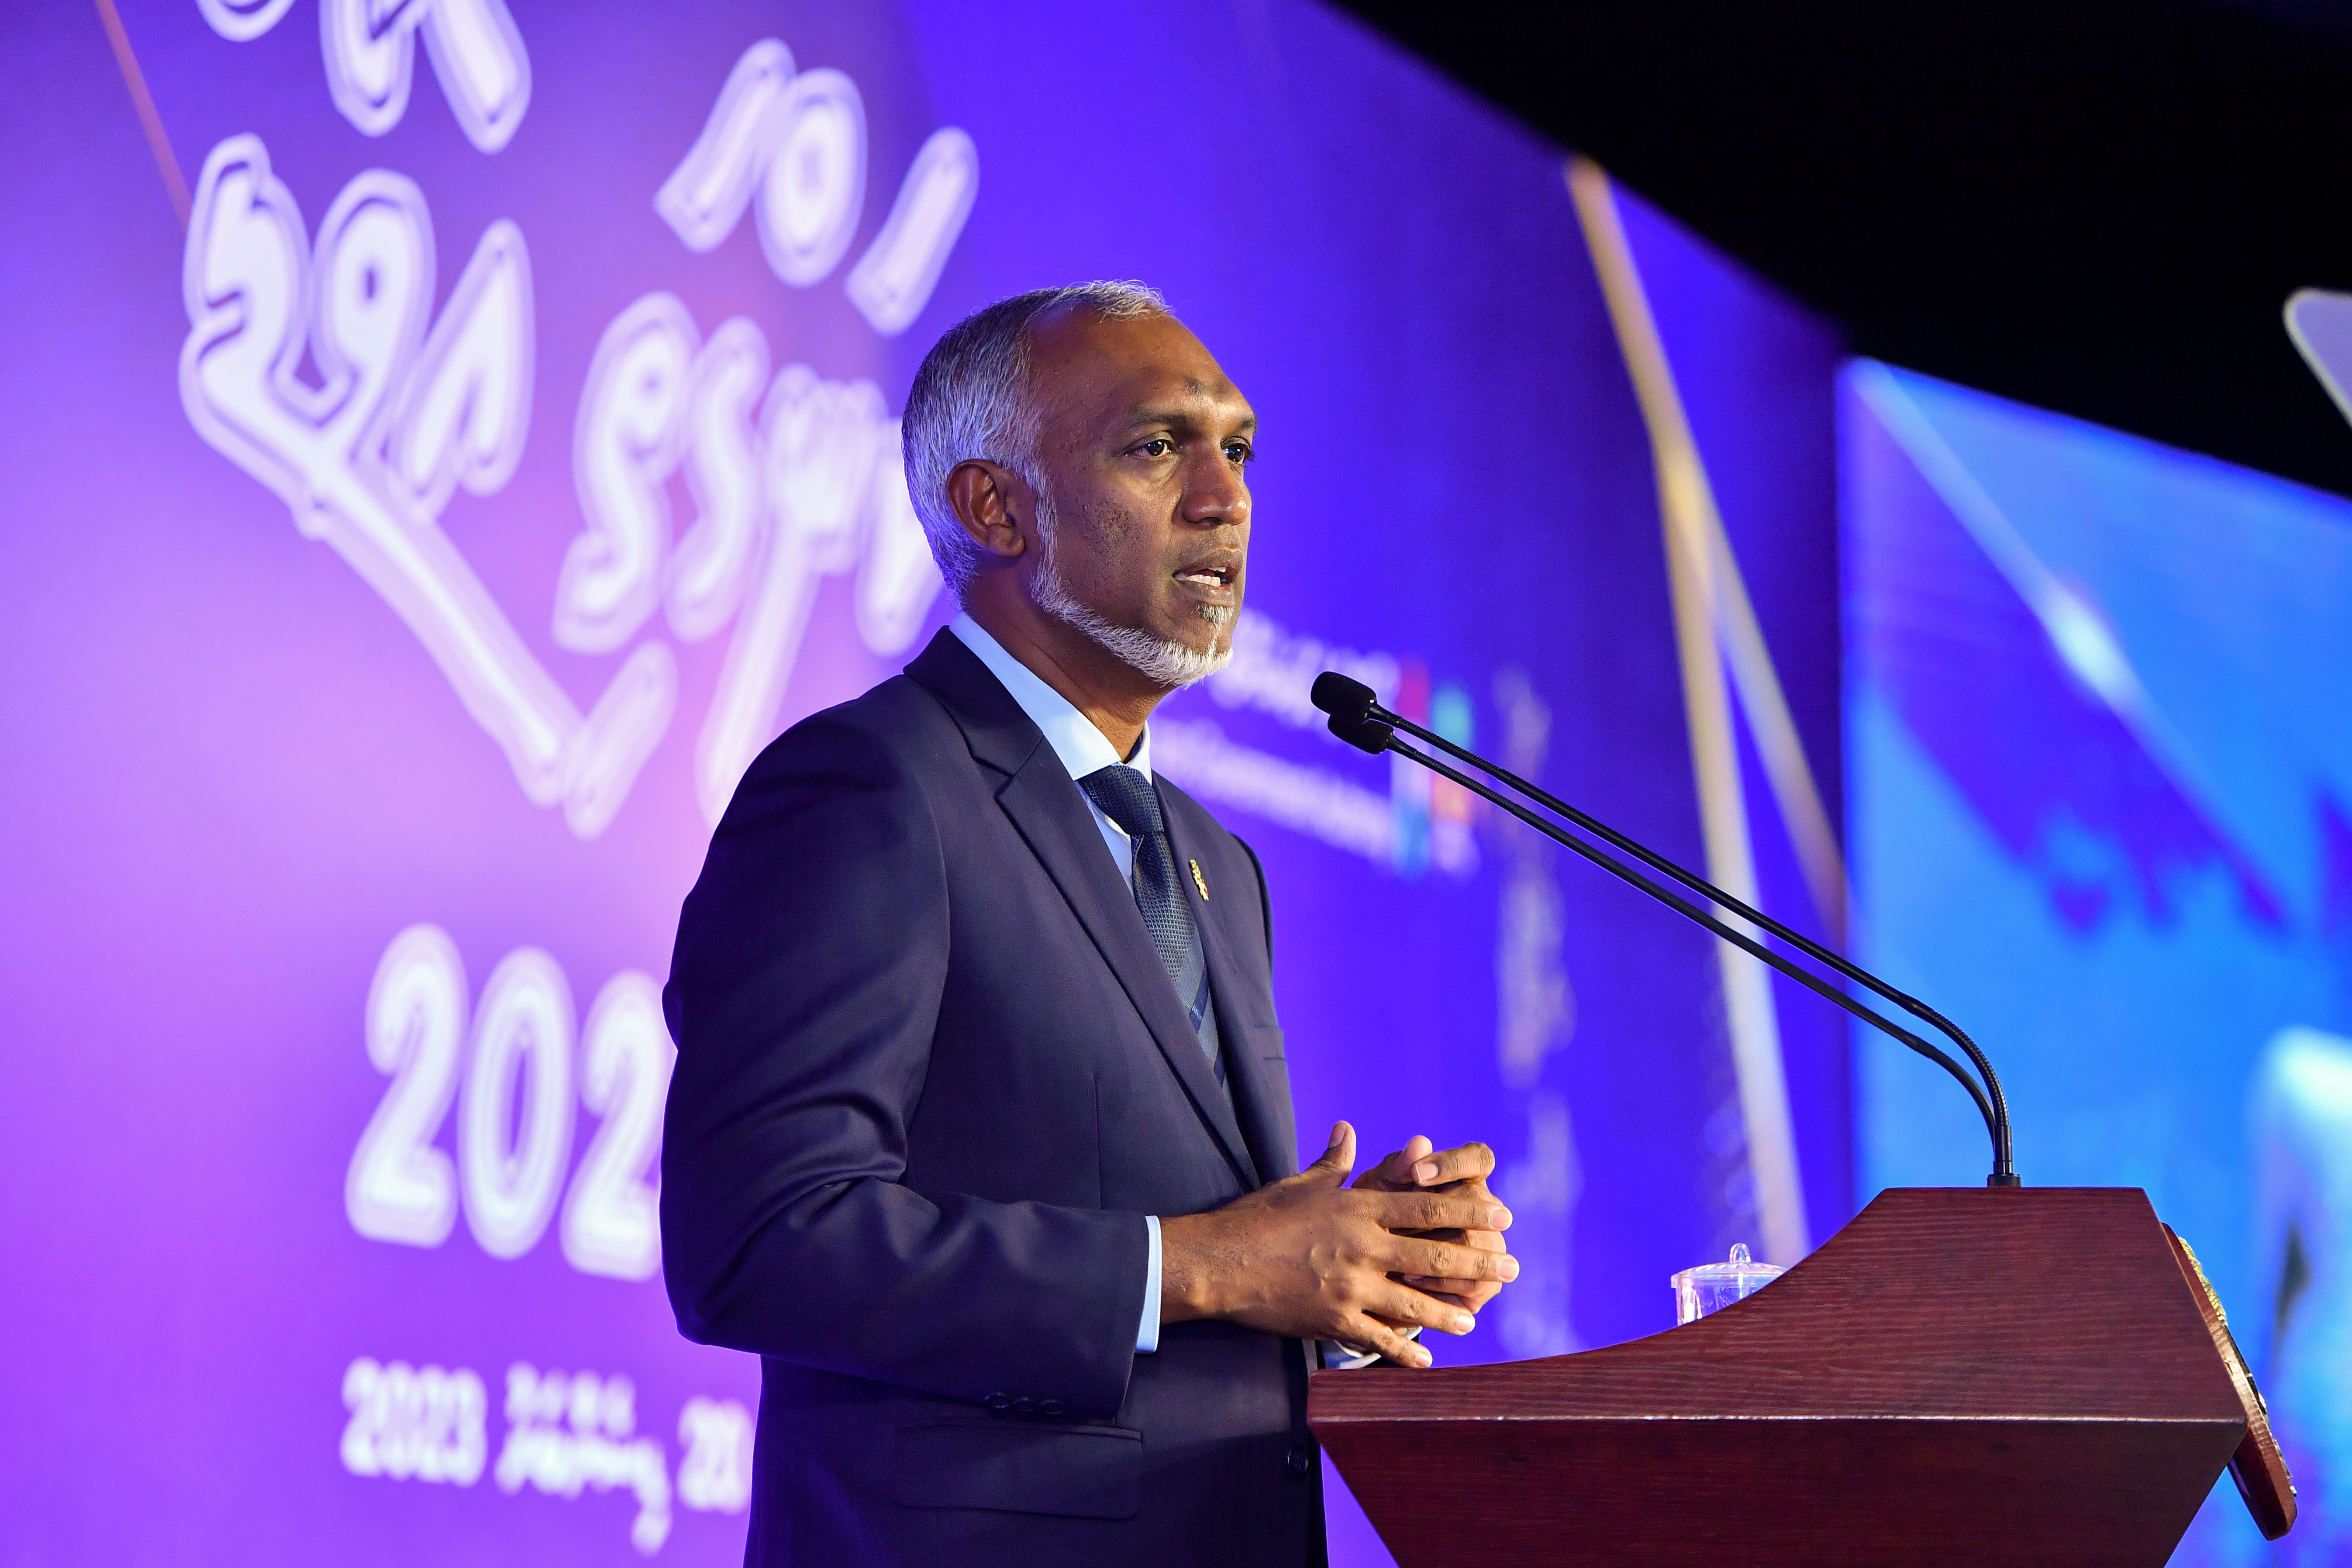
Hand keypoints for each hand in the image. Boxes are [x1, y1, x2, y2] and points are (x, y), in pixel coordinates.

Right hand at [1158, 1122, 1516, 1366]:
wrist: (1219, 1260)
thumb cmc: (1259, 1216)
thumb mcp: (1301, 1183)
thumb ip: (1334, 1160)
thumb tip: (1347, 1128)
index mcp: (1358, 1207)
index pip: (1427, 1205)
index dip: (1469, 1210)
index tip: (1501, 1216)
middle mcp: (1362, 1245)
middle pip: (1434, 1254)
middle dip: (1478, 1263)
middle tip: (1511, 1269)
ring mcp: (1350, 1286)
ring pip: (1415, 1302)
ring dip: (1451, 1312)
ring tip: (1475, 1317)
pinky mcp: (1333, 1320)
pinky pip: (1379, 1340)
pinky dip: (1405, 1352)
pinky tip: (1426, 1362)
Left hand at [1353, 1135, 1508, 1313]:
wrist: (1372, 1276)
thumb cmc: (1374, 1221)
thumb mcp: (1378, 1193)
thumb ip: (1396, 1168)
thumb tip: (1420, 1142)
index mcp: (1465, 1178)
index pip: (1480, 1158)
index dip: (1453, 1164)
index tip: (1415, 1173)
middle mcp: (1486, 1209)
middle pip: (1478, 1202)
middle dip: (1438, 1214)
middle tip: (1398, 1225)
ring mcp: (1492, 1246)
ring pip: (1480, 1243)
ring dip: (1436, 1251)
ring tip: (1398, 1258)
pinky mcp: (1487, 1283)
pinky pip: (1475, 1282)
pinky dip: (1439, 1282)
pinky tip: (1409, 1280)